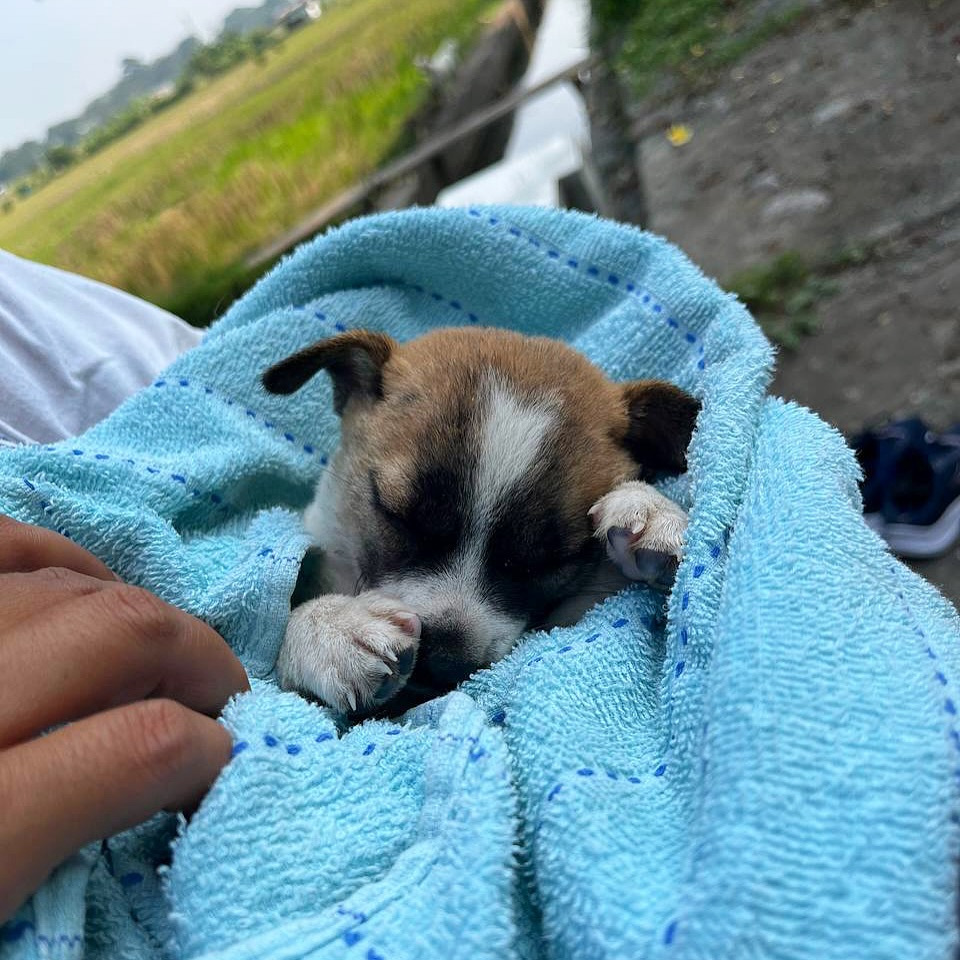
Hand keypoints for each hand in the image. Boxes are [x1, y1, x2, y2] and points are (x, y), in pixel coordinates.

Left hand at [0, 516, 248, 921]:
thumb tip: (181, 774)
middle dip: (193, 662)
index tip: (213, 769)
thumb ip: (75, 832)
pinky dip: (51, 552)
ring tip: (145, 658)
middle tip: (208, 701)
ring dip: (132, 615)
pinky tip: (73, 581)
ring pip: (68, 583)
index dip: (203, 750)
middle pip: (118, 635)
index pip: (136, 747)